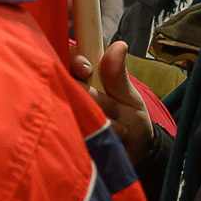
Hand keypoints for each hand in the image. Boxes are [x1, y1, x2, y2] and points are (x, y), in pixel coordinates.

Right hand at [71, 40, 152, 165]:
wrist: (136, 155)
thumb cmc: (132, 121)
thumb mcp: (130, 98)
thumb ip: (119, 76)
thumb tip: (119, 45)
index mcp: (85, 78)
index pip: (68, 58)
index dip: (74, 60)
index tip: (87, 71)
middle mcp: (70, 94)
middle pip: (66, 83)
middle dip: (93, 97)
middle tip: (114, 109)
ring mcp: (65, 115)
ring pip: (68, 108)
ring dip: (97, 120)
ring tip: (118, 130)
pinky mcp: (64, 136)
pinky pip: (66, 132)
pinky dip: (90, 137)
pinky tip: (102, 142)